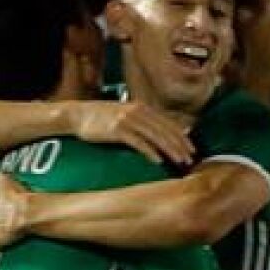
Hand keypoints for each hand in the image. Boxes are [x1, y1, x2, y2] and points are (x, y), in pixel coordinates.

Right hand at [69, 101, 195, 165]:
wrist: (77, 115)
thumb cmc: (99, 118)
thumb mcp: (123, 115)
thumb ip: (140, 121)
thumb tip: (156, 134)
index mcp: (142, 108)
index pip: (168, 123)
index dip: (182, 137)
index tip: (192, 149)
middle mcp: (138, 112)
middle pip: (166, 130)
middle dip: (180, 145)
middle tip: (191, 159)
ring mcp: (128, 120)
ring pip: (156, 136)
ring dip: (170, 149)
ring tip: (180, 161)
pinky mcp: (118, 130)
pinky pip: (139, 142)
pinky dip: (150, 151)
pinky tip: (159, 160)